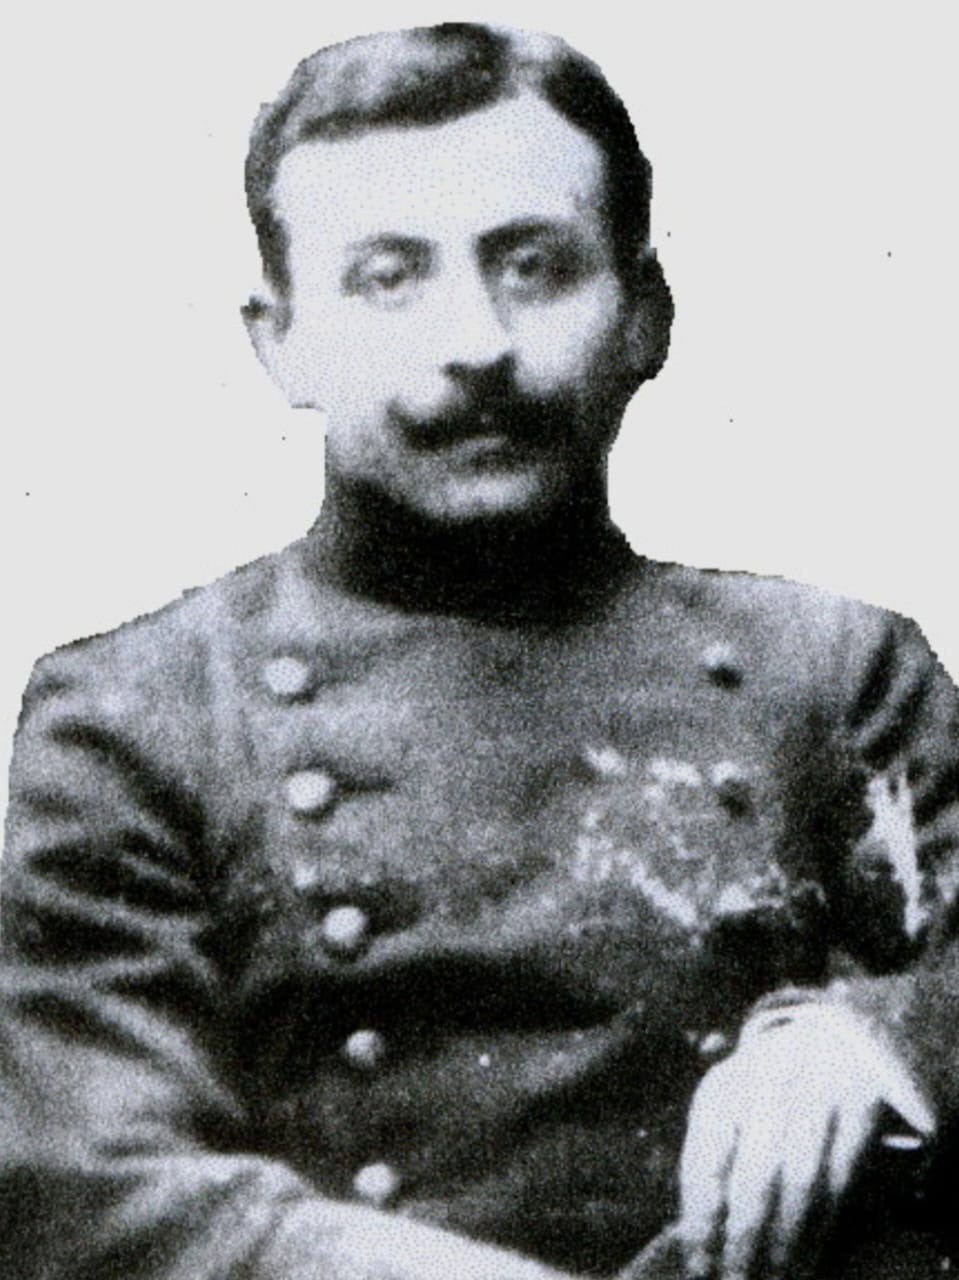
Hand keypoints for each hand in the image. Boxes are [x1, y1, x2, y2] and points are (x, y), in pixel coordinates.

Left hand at [676, 998, 933, 1278]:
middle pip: (755, 1174)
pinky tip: (809, 1259)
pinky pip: (841, 1178)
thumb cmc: (762, 1093)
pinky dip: (824, 1226)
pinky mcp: (860, 1106)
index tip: (700, 1265)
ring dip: (787, 1241)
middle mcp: (764, 1083)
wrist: (827, 1041)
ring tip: (774, 1279)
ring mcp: (816, 1091)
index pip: (705, 1158)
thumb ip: (711, 1163)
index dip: (702, 1219)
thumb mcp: (726, 1111)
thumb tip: (695, 1238)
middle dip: (746, 1238)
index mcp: (721, 1088)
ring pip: (801, 1181)